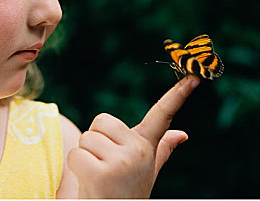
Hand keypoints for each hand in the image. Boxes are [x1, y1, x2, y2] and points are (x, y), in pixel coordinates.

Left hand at [67, 75, 199, 197]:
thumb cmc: (123, 191)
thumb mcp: (146, 170)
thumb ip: (161, 150)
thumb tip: (181, 134)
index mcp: (147, 147)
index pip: (163, 115)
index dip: (177, 95)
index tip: (193, 79)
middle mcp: (139, 152)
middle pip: (101, 121)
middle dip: (95, 140)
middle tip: (103, 164)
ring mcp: (123, 162)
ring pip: (86, 138)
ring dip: (85, 156)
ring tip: (97, 175)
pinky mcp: (103, 174)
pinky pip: (76, 154)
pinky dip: (77, 167)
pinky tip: (90, 182)